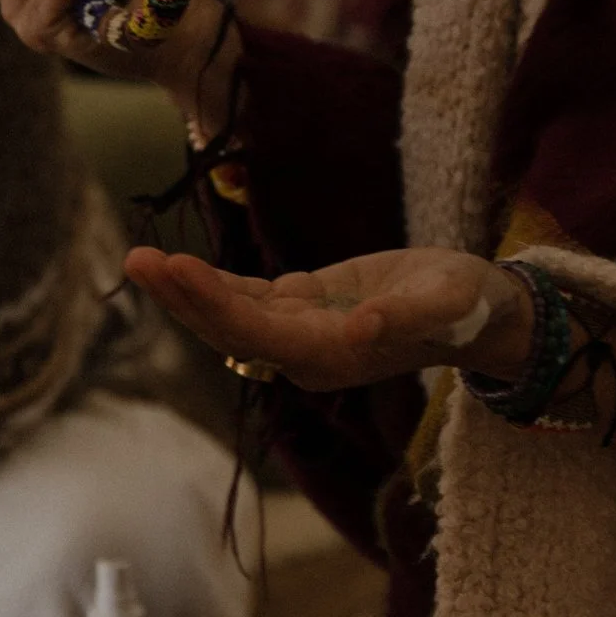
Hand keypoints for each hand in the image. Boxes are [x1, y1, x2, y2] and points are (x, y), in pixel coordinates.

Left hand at [124, 246, 534, 390]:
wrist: (478, 312)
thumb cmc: (466, 307)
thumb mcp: (446, 305)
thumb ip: (404, 318)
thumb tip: (358, 328)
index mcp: (335, 356)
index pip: (260, 334)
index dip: (215, 304)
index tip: (178, 269)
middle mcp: (308, 354)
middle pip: (231, 331)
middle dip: (185, 298)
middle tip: (137, 260)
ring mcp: (302, 333)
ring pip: (231, 315)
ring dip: (188, 291)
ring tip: (141, 260)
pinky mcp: (303, 309)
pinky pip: (248, 299)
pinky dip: (213, 283)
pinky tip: (176, 267)